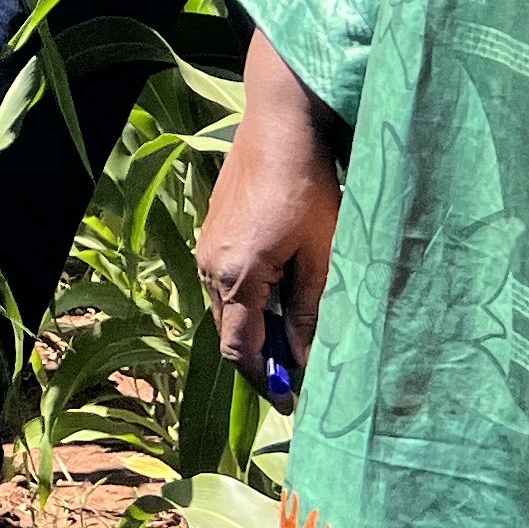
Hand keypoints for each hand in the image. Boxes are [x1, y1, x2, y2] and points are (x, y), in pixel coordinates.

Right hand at [200, 31, 341, 395]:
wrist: (280, 124)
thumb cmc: (309, 188)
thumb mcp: (322, 256)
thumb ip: (311, 312)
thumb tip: (306, 362)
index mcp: (235, 277)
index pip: (239, 349)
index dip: (263, 381)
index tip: (288, 403)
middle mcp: (209, 265)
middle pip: (229, 330)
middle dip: (262, 355)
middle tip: (300, 370)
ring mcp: (206, 245)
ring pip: (226, 304)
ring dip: (256, 324)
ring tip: (296, 330)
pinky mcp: (212, 228)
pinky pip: (225, 279)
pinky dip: (249, 297)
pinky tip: (281, 288)